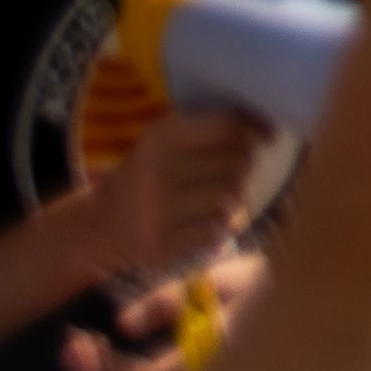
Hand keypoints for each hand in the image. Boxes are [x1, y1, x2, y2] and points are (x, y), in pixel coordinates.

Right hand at [72, 109, 273, 290]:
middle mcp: (156, 171)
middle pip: (238, 162)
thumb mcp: (169, 140)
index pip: (228, 126)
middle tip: (229, 172)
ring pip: (232, 198)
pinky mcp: (160, 245)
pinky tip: (203, 221)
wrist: (100, 225)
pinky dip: (220, 226)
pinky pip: (217, 230)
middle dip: (243, 167)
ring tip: (215, 197)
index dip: (255, 129)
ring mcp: (156, 211)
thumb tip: (270, 131)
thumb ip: (215, 128)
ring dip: (234, 198)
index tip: (265, 137)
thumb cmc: (151, 174)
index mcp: (160, 137)